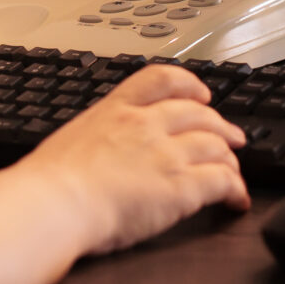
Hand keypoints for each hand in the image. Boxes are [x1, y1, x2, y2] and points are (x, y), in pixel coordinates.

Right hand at [0, 62, 246, 283]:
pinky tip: (236, 200)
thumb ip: (91, 141)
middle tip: (231, 138)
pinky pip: (222, 180)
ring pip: (216, 145)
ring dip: (230, 159)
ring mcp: (167, 154)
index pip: (160, 79)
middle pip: (198, 113)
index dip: (187, 84)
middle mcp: (146, 125)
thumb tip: (89, 155)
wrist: (54, 204)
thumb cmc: (47, 184)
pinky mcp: (183, 186)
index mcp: (115, 110)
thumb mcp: (68, 143)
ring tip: (235, 171)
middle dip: (220, 125)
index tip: (200, 93)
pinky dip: (235, 189)